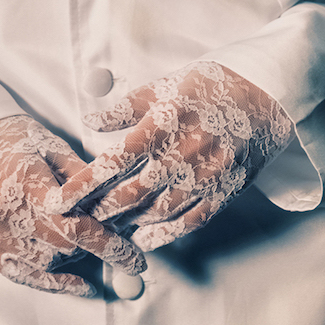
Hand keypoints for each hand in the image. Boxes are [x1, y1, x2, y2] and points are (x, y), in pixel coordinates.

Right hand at [0, 114, 146, 296]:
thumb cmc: (15, 140)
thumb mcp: (54, 148)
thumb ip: (84, 181)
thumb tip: (121, 213)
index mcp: (24, 181)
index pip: (73, 224)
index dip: (108, 245)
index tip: (135, 260)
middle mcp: (1, 210)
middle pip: (61, 246)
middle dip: (95, 247)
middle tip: (119, 246)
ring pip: (45, 261)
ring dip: (72, 256)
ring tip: (84, 240)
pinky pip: (21, 275)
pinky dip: (52, 282)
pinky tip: (79, 285)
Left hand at [58, 61, 295, 250]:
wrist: (266, 95)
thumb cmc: (210, 86)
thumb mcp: (165, 85)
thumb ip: (125, 107)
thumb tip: (90, 120)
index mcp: (165, 123)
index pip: (113, 161)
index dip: (83, 185)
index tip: (57, 201)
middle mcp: (184, 153)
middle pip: (132, 193)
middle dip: (100, 211)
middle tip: (76, 220)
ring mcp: (207, 175)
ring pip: (158, 211)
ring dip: (128, 224)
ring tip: (104, 229)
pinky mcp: (225, 190)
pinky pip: (191, 220)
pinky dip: (165, 233)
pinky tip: (145, 239)